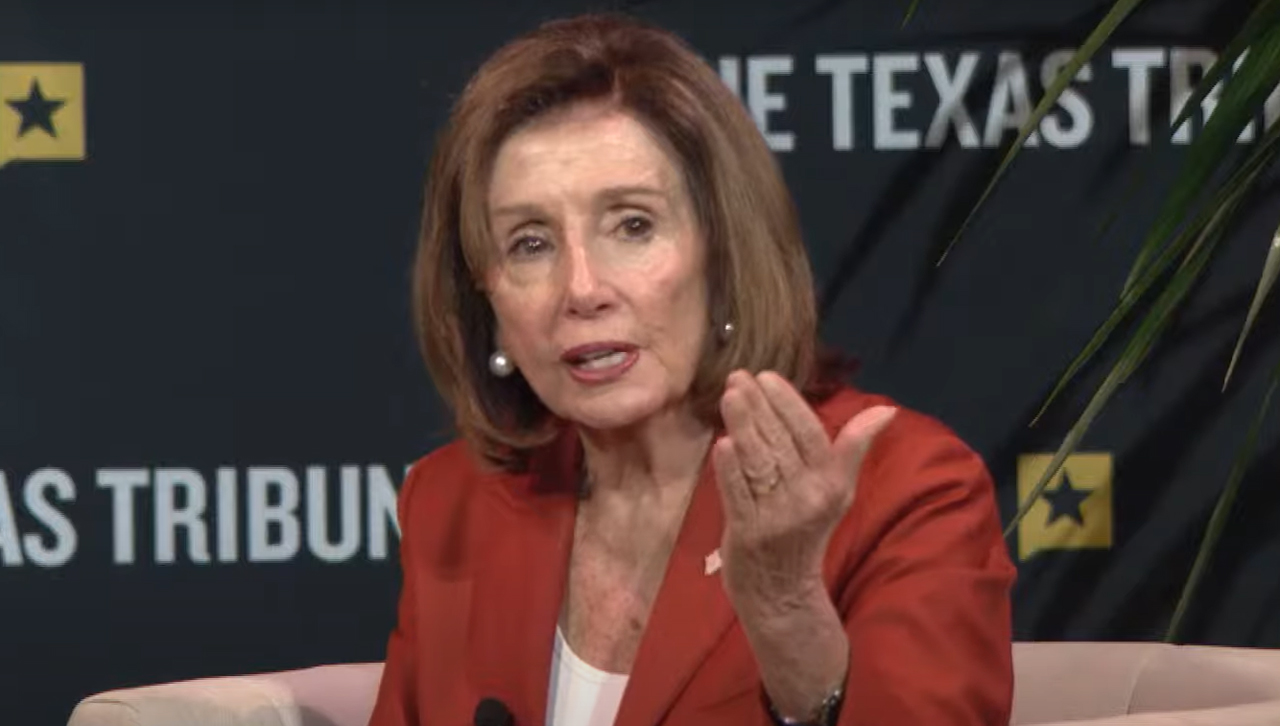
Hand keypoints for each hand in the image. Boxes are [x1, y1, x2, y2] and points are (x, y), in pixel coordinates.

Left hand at [712, 370, 896, 614]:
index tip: (767, 376)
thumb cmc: (807, 531)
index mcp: (831, 484)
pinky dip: (729, 469)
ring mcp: (777, 516)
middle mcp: (807, 498)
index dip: (789, 403)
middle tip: (739, 376)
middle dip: (758, 407)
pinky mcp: (748, 533)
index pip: (811, 433)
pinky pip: (737, 494)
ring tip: (730, 396)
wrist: (783, 590)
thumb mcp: (838, 490)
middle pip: (780, 443)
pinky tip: (721, 443)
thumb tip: (886, 410)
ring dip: (743, 427)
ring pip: (759, 463)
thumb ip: (853, 447)